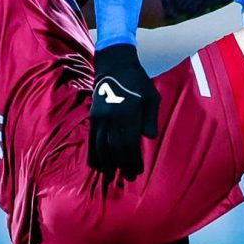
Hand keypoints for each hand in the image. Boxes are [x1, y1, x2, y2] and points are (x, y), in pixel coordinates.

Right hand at [88, 45, 160, 181]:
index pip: (130, 144)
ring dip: (106, 163)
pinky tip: (96, 164)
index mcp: (128, 114)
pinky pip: (91, 139)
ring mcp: (100, 117)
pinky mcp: (93, 117)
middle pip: (115, 149)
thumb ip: (151, 118)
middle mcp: (112, 118)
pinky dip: (93, 154)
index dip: (133, 161)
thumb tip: (150, 137)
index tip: (137, 172)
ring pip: (101, 146)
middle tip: (128, 177)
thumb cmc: (138, 82)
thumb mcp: (152, 96)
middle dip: (122, 165)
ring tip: (110, 175)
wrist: (115, 65)